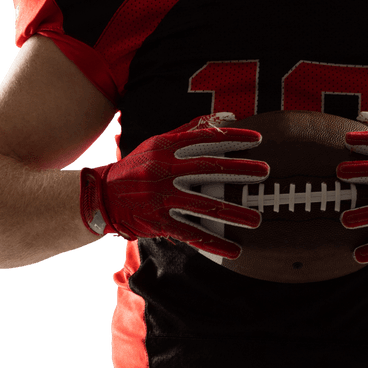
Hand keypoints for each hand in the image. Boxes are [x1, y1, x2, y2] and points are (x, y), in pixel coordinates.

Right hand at [79, 112, 269, 258]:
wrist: (101, 196)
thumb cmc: (137, 166)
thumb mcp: (159, 143)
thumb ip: (192, 130)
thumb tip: (228, 116)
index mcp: (166, 147)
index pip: (204, 139)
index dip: (232, 137)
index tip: (258, 138)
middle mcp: (164, 170)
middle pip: (208, 168)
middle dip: (239, 170)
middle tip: (265, 172)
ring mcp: (161, 197)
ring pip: (203, 205)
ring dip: (232, 213)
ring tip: (256, 220)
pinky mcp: (158, 221)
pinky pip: (191, 233)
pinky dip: (214, 243)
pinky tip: (235, 250)